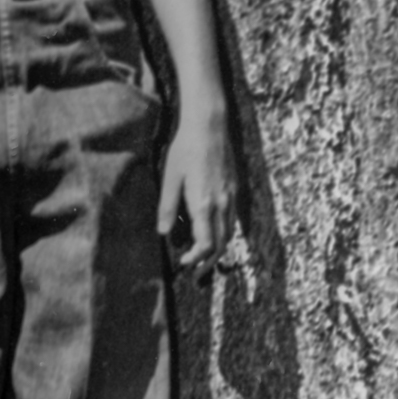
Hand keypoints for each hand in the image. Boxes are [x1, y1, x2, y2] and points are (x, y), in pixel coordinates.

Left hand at [158, 107, 235, 269]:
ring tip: (204, 258)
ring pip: (228, 235)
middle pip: (221, 245)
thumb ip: (167, 206)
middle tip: (196, 271)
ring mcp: (230, 200)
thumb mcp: (170, 176)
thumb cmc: (185, 149)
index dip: (196, 258)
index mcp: (203, 204)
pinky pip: (232, 222)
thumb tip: (163, 232)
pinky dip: (223, 234)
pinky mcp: (234, 193)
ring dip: (218, 250)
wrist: (209, 127)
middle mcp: (221, 206)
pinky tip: (213, 233)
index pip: (205, 243)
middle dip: (209, 262)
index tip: (184, 263)